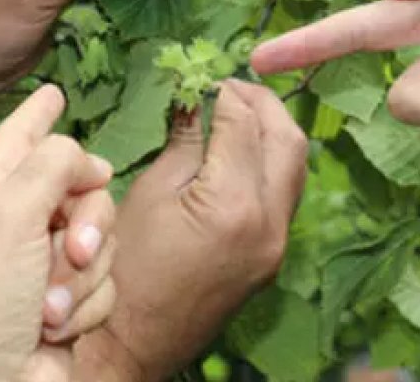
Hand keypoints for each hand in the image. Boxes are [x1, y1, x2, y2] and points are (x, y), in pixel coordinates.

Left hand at [0, 85, 117, 381]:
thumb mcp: (8, 213)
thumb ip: (53, 164)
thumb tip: (89, 163)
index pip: (16, 136)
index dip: (38, 115)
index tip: (55, 90)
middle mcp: (7, 222)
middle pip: (79, 184)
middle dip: (86, 219)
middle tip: (69, 248)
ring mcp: (38, 264)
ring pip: (100, 234)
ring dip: (84, 272)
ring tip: (50, 305)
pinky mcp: (67, 300)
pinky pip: (105, 277)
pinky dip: (87, 303)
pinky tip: (57, 328)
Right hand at [74, 81, 307, 380]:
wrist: (134, 342)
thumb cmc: (124, 266)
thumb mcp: (149, 192)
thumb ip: (185, 141)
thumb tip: (196, 97)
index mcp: (234, 203)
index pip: (244, 123)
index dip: (224, 91)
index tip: (203, 76)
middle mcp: (270, 222)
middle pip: (288, 140)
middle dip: (262, 104)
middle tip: (229, 88)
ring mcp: (277, 243)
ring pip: (295, 167)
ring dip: (271, 132)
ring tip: (235, 114)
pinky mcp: (272, 256)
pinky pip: (284, 195)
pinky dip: (269, 163)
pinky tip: (238, 153)